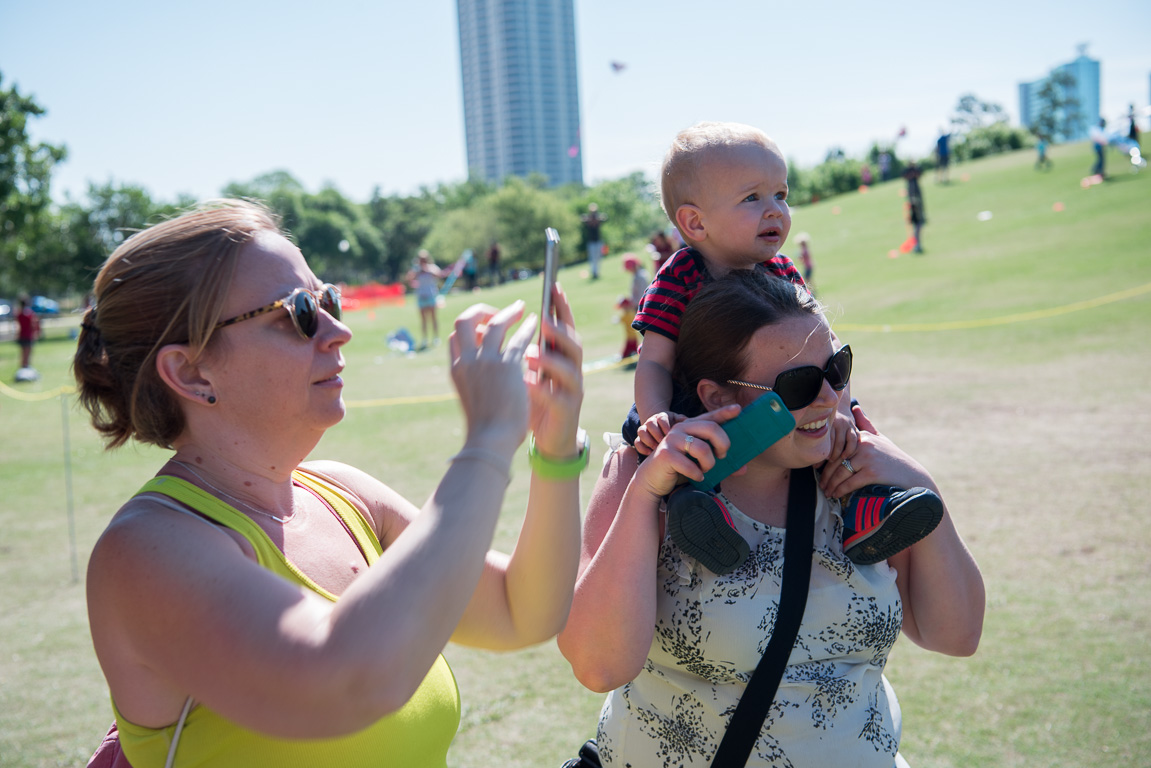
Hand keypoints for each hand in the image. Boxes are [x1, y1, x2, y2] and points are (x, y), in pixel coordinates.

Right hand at [449, 300, 535, 454]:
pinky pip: (518, 338)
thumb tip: (490, 376)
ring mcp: (485, 361)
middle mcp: (467, 361)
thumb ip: (477, 382)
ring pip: (494, 323)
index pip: (454, 338)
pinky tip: (534, 323)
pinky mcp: (507, 366)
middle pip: (464, 321)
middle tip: (496, 313)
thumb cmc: (486, 428)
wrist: (490, 441)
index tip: (483, 329)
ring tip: (520, 308)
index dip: (468, 329)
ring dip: (508, 312)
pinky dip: (527, 327)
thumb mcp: (473, 400)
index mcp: (457, 371)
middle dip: (480, 311)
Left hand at [525, 284, 583, 457]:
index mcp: (562, 358)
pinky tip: (528, 384)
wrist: (550, 441)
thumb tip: (493, 326)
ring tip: (529, 354)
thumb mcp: (527, 372)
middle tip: (542, 320)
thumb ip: (519, 351)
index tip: (554, 286)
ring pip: (570, 371)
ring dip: (550, 360)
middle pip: (574, 345)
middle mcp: (572, 371)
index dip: (562, 307)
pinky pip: (557, 399)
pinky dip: (542, 390)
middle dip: (559, 330)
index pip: (564, 327)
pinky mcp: (566, 412)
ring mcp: (572, 391)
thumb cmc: (536, 401)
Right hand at [633, 405, 740, 499]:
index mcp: (690, 427)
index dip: (724, 412)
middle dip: (723, 444)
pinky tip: (696, 477)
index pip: (710, 417)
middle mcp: (680, 429)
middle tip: (722, 456)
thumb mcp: (699, 462)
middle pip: (711, 428)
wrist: (652, 479)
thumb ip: (719, 463)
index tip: (738, 409)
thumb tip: (743, 469)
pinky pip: (691, 466)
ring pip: (703, 449)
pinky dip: (697, 475)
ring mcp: (672, 440)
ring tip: (705, 470)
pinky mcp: (666, 454)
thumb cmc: (679, 468)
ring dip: (709, 464)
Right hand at [634, 411, 685, 455]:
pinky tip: (649, 453)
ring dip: (648, 440)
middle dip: (656, 433)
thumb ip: (684, 422)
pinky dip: (642, 448)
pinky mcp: (640, 439)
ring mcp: (645, 430)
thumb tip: (691, 422)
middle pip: (650, 423)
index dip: (664, 425)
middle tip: (662, 442)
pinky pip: (637, 442)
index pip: (661, 417)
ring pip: (641, 431)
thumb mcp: (680, 424)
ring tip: (656, 448)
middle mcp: (652, 421)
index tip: (669, 434)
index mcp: (662, 417)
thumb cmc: (675, 430)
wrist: (665, 434)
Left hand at [820, 403, 936, 499]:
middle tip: (821, 484)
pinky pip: (849, 483)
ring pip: (840, 473)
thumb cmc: (894, 458)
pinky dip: (840, 490)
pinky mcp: (871, 472)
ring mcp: (867, 458)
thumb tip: (856, 407)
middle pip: (837, 461)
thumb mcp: (881, 438)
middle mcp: (864, 444)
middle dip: (826, 475)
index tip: (819, 469)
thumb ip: (866, 425)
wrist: (912, 476)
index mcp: (863, 436)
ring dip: (831, 485)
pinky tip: (836, 495)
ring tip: (827, 491)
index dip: (827, 460)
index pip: (838, 448)